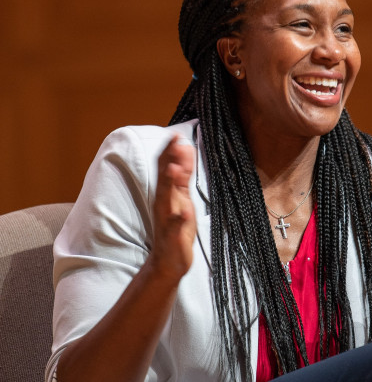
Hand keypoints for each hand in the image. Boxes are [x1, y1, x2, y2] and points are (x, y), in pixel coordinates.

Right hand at [149, 135, 196, 282]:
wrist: (168, 260)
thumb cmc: (176, 227)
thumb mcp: (182, 196)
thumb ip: (183, 175)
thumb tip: (184, 149)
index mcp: (167, 193)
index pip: (166, 168)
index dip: (170, 152)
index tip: (175, 135)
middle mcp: (164, 203)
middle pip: (165, 178)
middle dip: (169, 160)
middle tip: (175, 141)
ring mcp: (167, 219)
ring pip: (167, 199)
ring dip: (170, 184)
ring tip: (173, 168)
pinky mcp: (173, 236)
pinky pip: (174, 227)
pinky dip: (178, 219)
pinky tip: (184, 211)